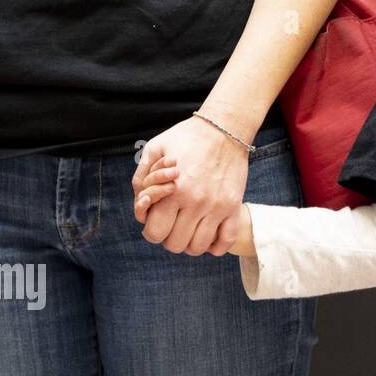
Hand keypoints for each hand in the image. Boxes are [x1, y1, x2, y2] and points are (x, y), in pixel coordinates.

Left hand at [132, 114, 252, 256]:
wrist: (225, 128)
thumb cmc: (187, 138)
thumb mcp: (155, 149)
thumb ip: (141, 178)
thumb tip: (141, 204)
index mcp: (173, 191)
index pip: (155, 233)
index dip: (151, 230)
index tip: (156, 220)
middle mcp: (196, 202)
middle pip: (175, 244)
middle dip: (169, 237)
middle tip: (173, 223)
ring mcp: (217, 207)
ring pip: (198, 247)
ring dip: (190, 243)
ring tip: (190, 228)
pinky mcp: (234, 206)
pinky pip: (225, 241)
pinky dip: (215, 246)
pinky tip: (209, 234)